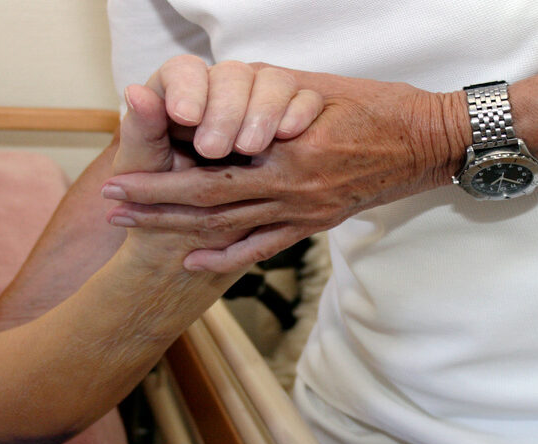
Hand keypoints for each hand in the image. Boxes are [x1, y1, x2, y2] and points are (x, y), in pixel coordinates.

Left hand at [102, 65, 466, 272]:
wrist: (426, 142)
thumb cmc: (376, 107)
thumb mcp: (317, 93)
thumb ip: (270, 107)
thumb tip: (222, 115)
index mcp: (288, 156)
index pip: (211, 175)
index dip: (162, 179)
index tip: (122, 176)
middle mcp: (292, 192)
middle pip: (208, 206)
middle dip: (154, 207)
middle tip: (111, 204)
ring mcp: (303, 214)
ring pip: (228, 229)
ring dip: (176, 229)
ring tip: (134, 226)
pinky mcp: (314, 224)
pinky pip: (264, 247)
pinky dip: (225, 255)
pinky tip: (193, 257)